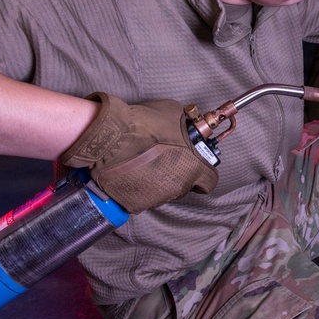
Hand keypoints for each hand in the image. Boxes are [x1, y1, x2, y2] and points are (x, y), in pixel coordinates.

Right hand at [59, 93, 216, 212]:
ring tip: (145, 164)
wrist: (109, 138)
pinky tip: (133, 173)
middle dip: (178, 173)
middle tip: (165, 159)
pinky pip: (144, 197)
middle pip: (185, 185)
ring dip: (159, 181)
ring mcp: (156, 198)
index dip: (203, 172)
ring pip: (164, 192)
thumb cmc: (143, 124)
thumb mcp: (174, 114)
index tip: (196, 165)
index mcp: (193, 168)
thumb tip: (186, 126)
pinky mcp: (135, 204)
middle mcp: (178, 187)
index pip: (209, 181)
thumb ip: (185, 127)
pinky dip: (141, 188)